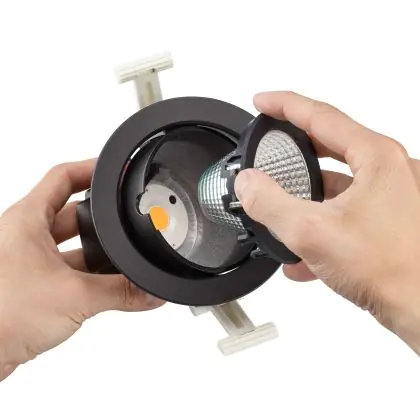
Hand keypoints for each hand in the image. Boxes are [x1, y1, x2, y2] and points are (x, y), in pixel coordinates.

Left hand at [0, 159, 163, 381]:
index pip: (63, 177)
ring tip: (121, 259)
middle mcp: (24, 235)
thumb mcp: (75, 297)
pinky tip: (105, 286)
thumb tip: (150, 291)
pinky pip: (66, 269)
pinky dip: (87, 275)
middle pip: (72, 212)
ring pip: (70, 244)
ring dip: (96, 252)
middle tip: (126, 221)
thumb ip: (121, 292)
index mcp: (27, 220)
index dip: (92, 170)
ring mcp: (27, 259)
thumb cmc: (1, 316)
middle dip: (102, 219)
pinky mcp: (31, 283)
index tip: (115, 172)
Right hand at [235, 91, 419, 354]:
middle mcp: (389, 171)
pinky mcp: (387, 221)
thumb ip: (270, 203)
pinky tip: (300, 254)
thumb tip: (248, 184)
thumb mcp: (312, 232)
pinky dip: (320, 224)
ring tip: (279, 208)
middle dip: (294, 147)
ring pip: (335, 184)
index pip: (319, 115)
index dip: (284, 105)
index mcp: (375, 158)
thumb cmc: (393, 270)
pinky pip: (344, 212)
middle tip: (271, 145)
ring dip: (305, 195)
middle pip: (329, 144)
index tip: (262, 102)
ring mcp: (390, 196)